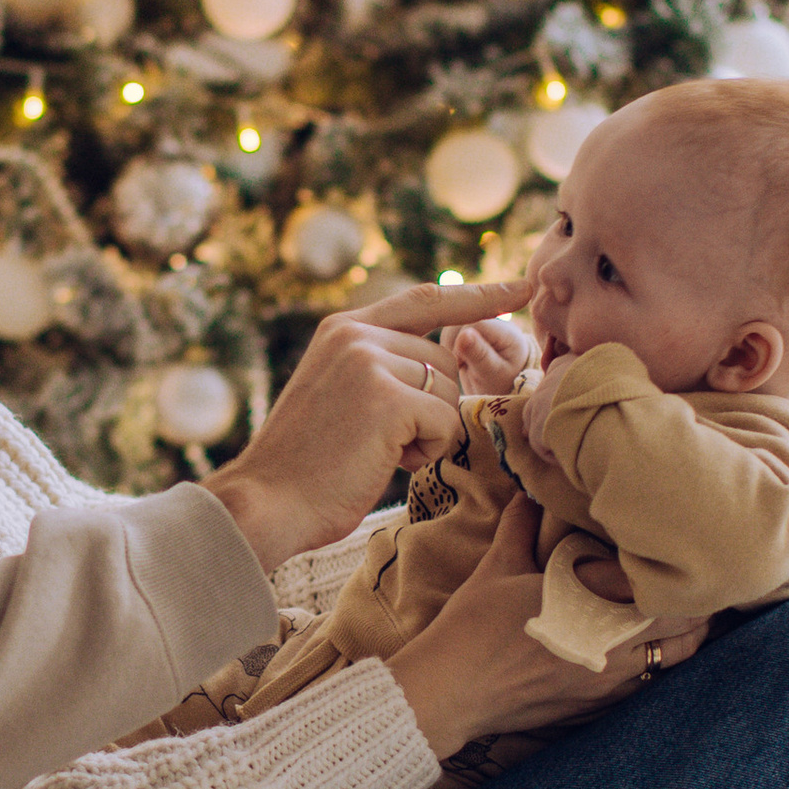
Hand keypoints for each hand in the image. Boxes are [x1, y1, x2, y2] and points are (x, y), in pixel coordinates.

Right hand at [207, 280, 530, 574]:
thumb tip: (443, 366)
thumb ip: (380, 366)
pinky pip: (446, 423)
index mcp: (343, 328)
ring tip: (376, 451)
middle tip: (383, 442)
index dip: (477, 295)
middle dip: (433, 408)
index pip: (425, 300)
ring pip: (449, 393)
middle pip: (445, 361)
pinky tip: (383, 461)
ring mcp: (371, 362)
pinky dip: (427, 452)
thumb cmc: (307, 466)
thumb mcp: (339, 394)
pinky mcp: (388, 398)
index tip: (521, 287)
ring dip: (428, 433)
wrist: (267, 501)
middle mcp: (356, 334)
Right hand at [384, 493, 707, 757]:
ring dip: (678, 642)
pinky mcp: (593, 709)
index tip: (690, 559)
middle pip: (684, 634)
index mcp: (596, 607)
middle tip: (694, 587)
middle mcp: (612, 649)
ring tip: (677, 619)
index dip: (688, 580)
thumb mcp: (498, 566)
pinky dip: (649, 667)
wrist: (450, 691)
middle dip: (696, 612)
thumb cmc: (472, 626)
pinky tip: (639, 651)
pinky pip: (641, 688)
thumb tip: (529, 491)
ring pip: (669, 664)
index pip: (669, 596)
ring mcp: (606, 684)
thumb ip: (521, 525)